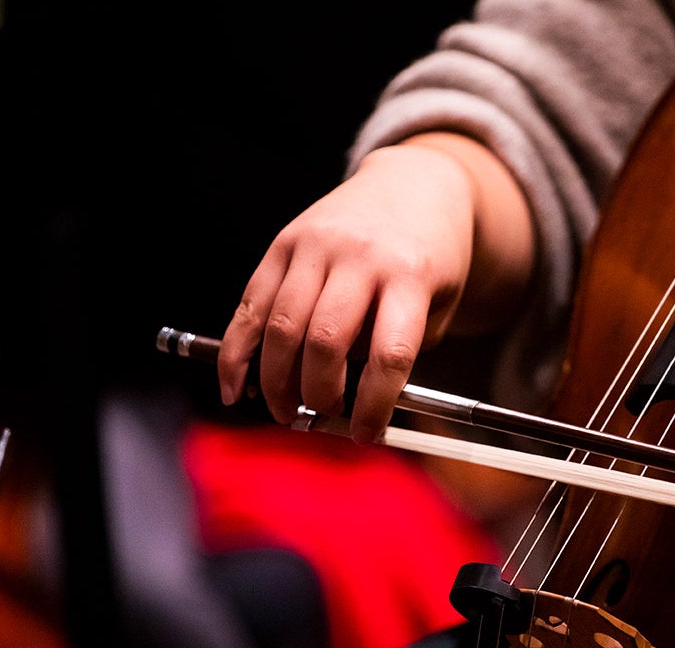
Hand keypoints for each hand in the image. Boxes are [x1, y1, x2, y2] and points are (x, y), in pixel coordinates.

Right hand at [217, 133, 533, 442]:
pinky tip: (236, 388)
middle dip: (317, 394)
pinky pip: (250, 306)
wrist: (414, 186)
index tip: (366, 434)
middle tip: (320, 418)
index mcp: (411, 274)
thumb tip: (348, 410)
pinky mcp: (283, 243)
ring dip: (276, 383)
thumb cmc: (430, 259)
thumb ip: (400, 350)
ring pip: (281, 327)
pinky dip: (236, 354)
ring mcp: (316, 246)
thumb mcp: (438, 304)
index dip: (373, 405)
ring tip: (286, 412)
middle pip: (325, 341)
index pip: (389, 353)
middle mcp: (360, 255)